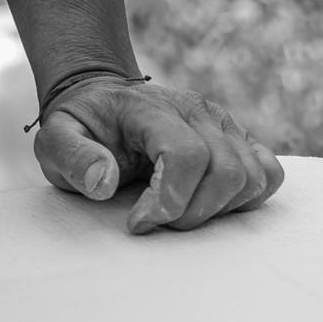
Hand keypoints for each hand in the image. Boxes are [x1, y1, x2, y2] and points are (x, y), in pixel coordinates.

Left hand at [35, 77, 284, 232]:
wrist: (102, 100)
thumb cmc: (82, 126)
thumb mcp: (55, 139)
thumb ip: (73, 157)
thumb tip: (105, 181)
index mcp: (148, 107)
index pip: (185, 154)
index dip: (170, 200)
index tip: (138, 221)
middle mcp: (192, 109)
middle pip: (225, 171)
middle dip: (193, 212)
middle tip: (157, 219)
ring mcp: (219, 121)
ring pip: (250, 176)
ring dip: (219, 209)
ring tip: (179, 210)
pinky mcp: (236, 137)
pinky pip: (267, 172)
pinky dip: (247, 197)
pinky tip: (209, 201)